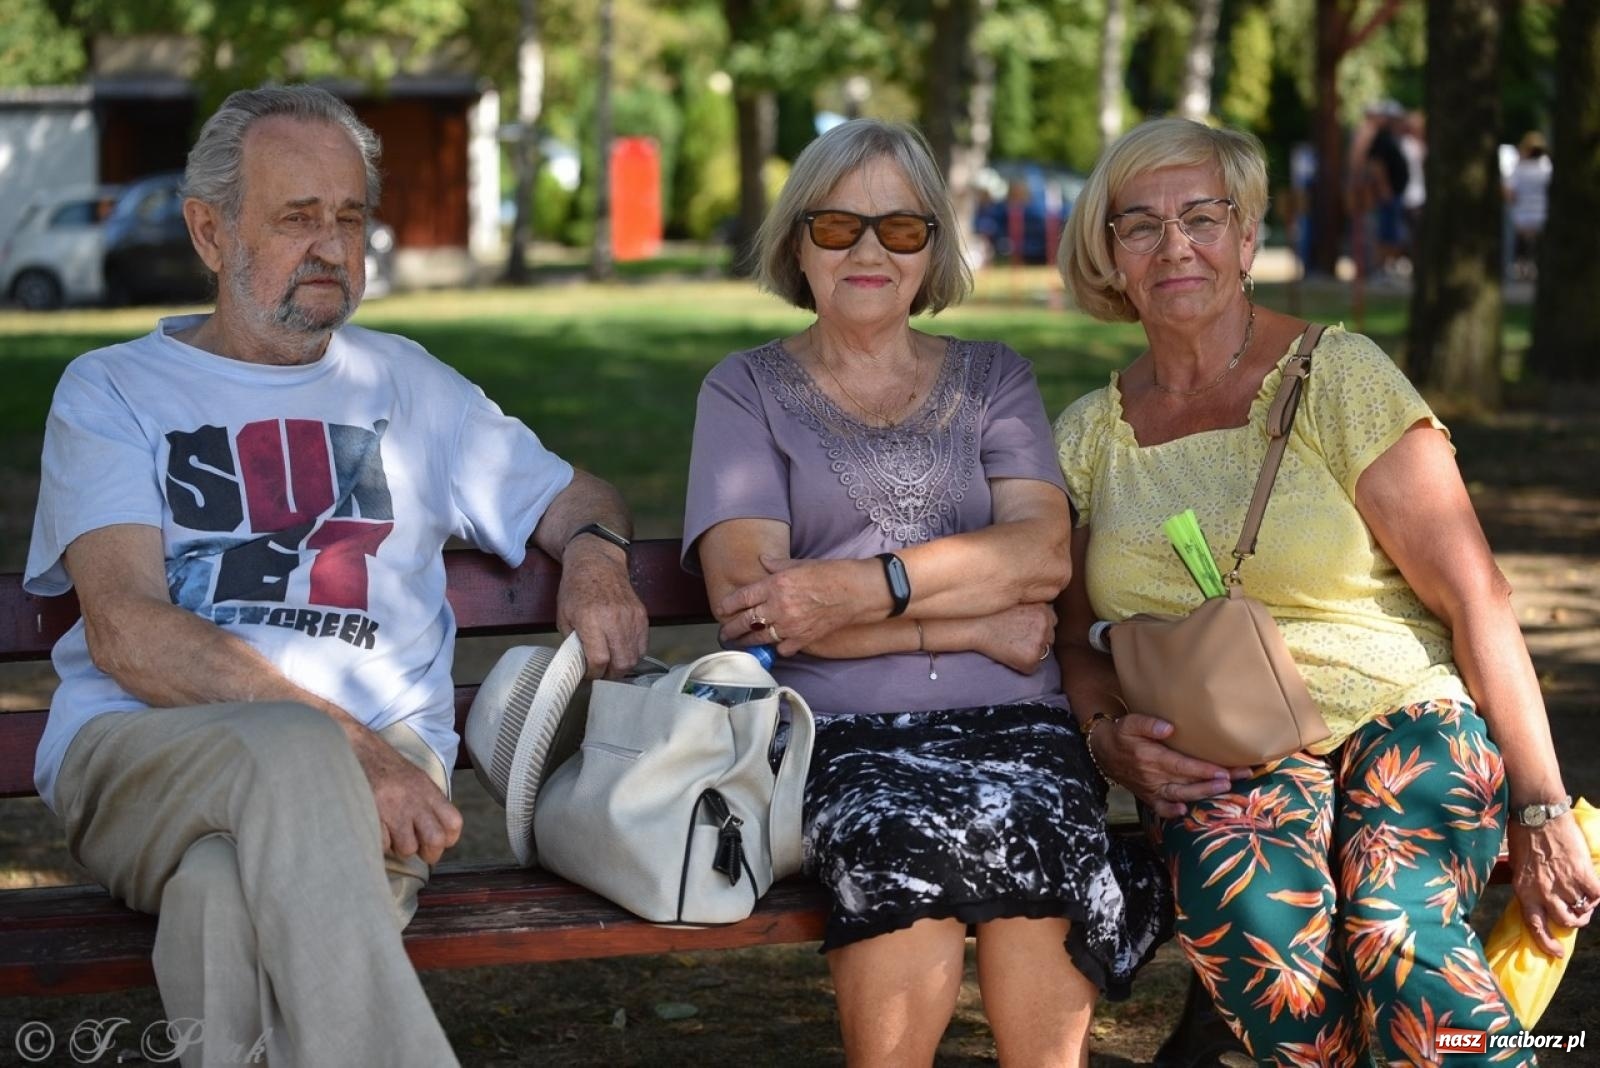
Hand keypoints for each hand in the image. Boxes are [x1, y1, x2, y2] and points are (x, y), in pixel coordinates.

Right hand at [347, 725, 461, 865]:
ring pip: (407, 848)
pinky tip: (375, 828)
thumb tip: (439, 835)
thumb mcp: (415, 779)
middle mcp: (414, 800)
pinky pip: (382, 845)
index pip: (453, 823)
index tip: (437, 841)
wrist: (355, 749)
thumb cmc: (385, 768)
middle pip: (435, 841)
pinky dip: (378, 843)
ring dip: (398, 848)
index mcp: (428, 790)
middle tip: (417, 851)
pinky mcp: (371, 814)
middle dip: (428, 854)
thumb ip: (428, 803)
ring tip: (391, 834)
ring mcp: (393, 808)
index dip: (448, 839)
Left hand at [558, 537, 648, 677]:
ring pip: (634, 657)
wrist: (597, 563)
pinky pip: (642, 645)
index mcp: (591, 619)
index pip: (599, 660)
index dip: (594, 673)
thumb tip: (581, 665)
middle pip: (621, 663)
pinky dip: (633, 653)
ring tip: (611, 663)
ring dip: (622, 666)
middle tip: (601, 673)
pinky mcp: (642, 615)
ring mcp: (631, 617)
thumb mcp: (564, 616)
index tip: (588, 673)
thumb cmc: (576, 588)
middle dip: (610, 674)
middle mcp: (614, 619)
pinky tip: (621, 651)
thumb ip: (573, 642)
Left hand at [715, 554, 873, 655]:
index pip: (742, 598)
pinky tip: (773, 645)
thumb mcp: (800, 563)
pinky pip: (782, 648)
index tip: (721, 609)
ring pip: (759, 638)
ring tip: (738, 643)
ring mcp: (790, 625)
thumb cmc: (831, 573)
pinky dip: (776, 647)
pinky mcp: (803, 639)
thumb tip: (763, 561)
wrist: (857, 592)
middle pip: (745, 621)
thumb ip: (777, 565)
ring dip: (746, 641)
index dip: (728, 605)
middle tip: (724, 631)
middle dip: (731, 628)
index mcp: (775, 585)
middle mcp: (779, 607)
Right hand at [974, 602, 1057, 673]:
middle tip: (1015, 637)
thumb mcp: (1020, 601)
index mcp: (1045, 608)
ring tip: (1011, 645)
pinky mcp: (1032, 658)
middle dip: (1037, 638)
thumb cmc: (992, 613)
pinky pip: (1032, 667)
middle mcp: (1046, 624)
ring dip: (1031, 651)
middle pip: (1049, 636)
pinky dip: (1022, 665)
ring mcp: (1040, 641)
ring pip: (1043, 652)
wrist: (975, 625)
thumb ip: (1034, 608)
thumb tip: (1043, 619)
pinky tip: (1008, 654)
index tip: (1021, 627)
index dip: (1035, 626)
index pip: (1050, 621)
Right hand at [1090, 713, 1250, 817]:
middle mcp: (1152, 776)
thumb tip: (1169, 728)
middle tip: (1238, 779)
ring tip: (1224, 790)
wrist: (1102, 751)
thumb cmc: (1121, 734)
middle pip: (1187, 781)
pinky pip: (1160, 808)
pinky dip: (1171, 812)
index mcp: (1150, 757)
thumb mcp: (1130, 722)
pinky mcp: (1147, 796)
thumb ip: (1147, 724)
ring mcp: (1150, 789)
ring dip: (1202, 794)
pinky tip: (1185, 811)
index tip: (1225, 771)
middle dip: (1214, 781)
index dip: (1204, 769)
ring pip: (1179, 795)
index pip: (1182, 765)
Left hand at [1509, 815, 1599, 955]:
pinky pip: (1597, 895)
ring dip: (1587, 908)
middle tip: (1578, 914)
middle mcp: (1543, 892)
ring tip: (1586, 899)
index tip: (1557, 953)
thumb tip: (1540, 899)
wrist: (1537, 814)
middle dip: (1574, 921)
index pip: (1535, 926)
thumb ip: (1529, 885)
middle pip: (1565, 921)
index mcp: (1524, 891)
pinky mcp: (1581, 873)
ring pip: (1582, 910)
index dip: (1547, 943)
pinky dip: (1598, 895)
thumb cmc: (1523, 836)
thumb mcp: (1518, 866)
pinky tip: (1595, 887)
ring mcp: (1564, 884)